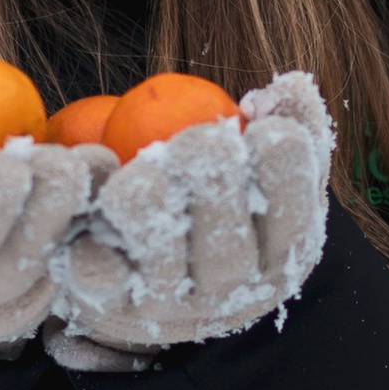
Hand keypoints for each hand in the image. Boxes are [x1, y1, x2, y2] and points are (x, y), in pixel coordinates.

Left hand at [45, 72, 332, 367]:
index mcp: (278, 258)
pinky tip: (96, 205)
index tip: (267, 130)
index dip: (285, 177)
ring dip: (154, 215)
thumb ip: (286, 125)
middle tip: (200, 141)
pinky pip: (102, 276)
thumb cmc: (220, 204)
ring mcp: (169, 304)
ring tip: (145, 173)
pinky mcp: (112, 302)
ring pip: (164, 268)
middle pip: (227, 254)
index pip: (293, 222)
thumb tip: (291, 85)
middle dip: (215, 190)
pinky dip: (95, 246)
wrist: (153, 281)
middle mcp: (228, 293)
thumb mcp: (264, 171)